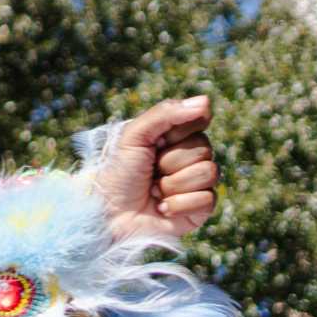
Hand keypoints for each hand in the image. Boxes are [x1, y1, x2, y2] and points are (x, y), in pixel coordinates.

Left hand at [91, 97, 218, 242]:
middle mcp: (190, 158)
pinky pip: (207, 198)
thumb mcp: (132, 137)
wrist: (107, 215)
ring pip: (208, 172)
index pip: (199, 120)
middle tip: (149, 172)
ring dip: (172, 184)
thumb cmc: (117, 175)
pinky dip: (178, 204)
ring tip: (152, 191)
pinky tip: (161, 208)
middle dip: (169, 162)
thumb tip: (206, 101)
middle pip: (204, 148)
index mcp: (175, 137)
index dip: (176, 133)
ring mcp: (197, 183)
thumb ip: (165, 114)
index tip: (155, 142)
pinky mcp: (200, 208)